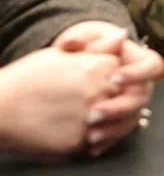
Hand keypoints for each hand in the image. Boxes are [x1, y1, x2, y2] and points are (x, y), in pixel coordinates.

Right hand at [0, 47, 119, 158]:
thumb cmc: (27, 78)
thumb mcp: (61, 55)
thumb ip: (97, 46)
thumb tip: (122, 35)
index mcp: (96, 67)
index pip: (125, 72)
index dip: (110, 77)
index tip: (96, 80)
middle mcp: (97, 92)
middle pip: (121, 96)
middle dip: (109, 98)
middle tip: (87, 100)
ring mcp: (89, 118)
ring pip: (111, 121)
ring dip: (102, 119)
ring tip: (77, 115)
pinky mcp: (77, 141)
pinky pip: (94, 140)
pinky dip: (86, 136)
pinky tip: (68, 128)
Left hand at [54, 22, 163, 156]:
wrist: (85, 65)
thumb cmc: (91, 47)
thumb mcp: (88, 38)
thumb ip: (82, 39)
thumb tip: (76, 42)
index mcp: (141, 61)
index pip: (152, 65)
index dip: (137, 74)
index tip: (114, 78)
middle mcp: (143, 84)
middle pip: (142, 98)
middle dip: (119, 108)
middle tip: (94, 114)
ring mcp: (134, 103)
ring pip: (133, 119)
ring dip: (113, 129)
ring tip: (91, 135)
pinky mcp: (123, 119)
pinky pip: (121, 133)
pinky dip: (107, 141)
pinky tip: (92, 147)